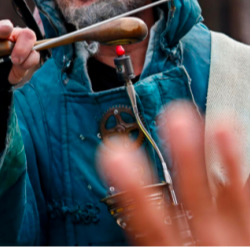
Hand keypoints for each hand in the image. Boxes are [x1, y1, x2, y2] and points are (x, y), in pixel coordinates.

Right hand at [0, 7, 38, 84]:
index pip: (26, 35)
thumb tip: (27, 58)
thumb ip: (26, 63)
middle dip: (6, 27)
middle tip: (4, 31)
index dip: (25, 46)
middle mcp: (1, 36)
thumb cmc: (5, 70)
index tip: (17, 61)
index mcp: (16, 39)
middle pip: (5, 26)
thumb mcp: (19, 70)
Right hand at [98, 103, 249, 246]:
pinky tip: (249, 165)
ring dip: (228, 161)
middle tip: (177, 117)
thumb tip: (130, 211)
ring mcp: (241, 245)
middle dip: (186, 158)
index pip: (147, 222)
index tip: (115, 153)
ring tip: (222, 123)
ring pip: (237, 200)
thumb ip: (151, 238)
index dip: (131, 187)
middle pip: (196, 201)